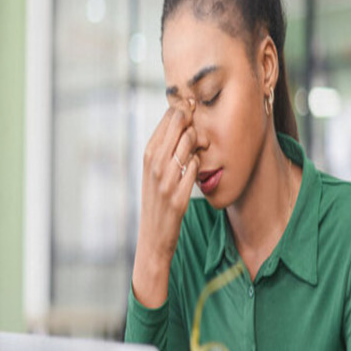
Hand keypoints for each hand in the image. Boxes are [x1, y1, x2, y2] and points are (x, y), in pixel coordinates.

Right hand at [132, 100, 200, 307]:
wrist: (153, 238)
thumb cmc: (158, 201)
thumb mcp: (156, 171)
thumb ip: (167, 146)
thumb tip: (183, 119)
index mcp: (148, 153)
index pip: (170, 116)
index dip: (188, 112)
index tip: (198, 119)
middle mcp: (154, 163)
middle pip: (180, 124)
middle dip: (196, 124)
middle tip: (202, 136)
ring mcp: (165, 180)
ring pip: (189, 143)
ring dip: (201, 145)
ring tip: (201, 154)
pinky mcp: (177, 198)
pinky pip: (196, 169)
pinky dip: (201, 166)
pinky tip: (200, 171)